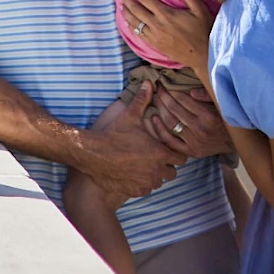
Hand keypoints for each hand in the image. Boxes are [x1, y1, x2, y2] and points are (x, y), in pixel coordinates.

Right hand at [76, 79, 185, 200]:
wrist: (93, 154)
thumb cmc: (114, 135)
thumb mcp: (129, 116)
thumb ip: (142, 100)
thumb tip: (150, 82)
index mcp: (160, 153)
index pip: (180, 158)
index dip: (173, 153)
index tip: (164, 149)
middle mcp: (157, 170)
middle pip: (172, 172)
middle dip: (165, 166)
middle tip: (153, 158)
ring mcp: (147, 182)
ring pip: (159, 182)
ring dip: (154, 175)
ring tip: (142, 166)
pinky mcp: (136, 191)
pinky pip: (146, 189)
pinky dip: (142, 184)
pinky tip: (132, 174)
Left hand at [120, 0, 213, 71]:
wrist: (204, 54)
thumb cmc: (204, 30)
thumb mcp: (200, 9)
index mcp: (165, 13)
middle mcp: (156, 24)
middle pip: (135, 9)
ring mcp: (154, 36)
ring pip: (134, 22)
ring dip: (126, 12)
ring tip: (121, 5)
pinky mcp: (154, 44)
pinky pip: (138, 34)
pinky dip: (131, 26)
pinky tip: (129, 22)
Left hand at [146, 85, 232, 159]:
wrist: (234, 142)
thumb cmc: (225, 118)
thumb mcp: (220, 104)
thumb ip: (207, 95)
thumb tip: (190, 91)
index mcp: (208, 116)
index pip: (182, 99)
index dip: (170, 90)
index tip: (163, 84)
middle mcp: (200, 129)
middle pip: (174, 109)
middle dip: (162, 97)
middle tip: (155, 90)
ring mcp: (194, 142)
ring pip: (170, 123)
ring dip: (159, 109)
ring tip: (153, 100)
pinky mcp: (190, 152)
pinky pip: (169, 140)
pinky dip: (159, 129)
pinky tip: (153, 119)